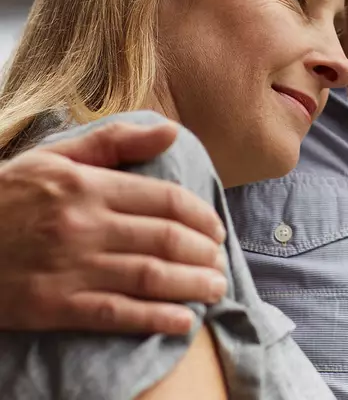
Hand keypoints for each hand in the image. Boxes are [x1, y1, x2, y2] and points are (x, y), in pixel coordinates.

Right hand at [0, 120, 227, 334]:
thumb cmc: (9, 195)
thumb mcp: (58, 156)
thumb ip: (117, 140)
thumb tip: (172, 131)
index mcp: (89, 186)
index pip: (166, 200)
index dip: (201, 216)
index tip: (217, 229)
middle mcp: (85, 225)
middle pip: (165, 239)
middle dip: (204, 253)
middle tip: (221, 262)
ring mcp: (70, 268)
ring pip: (149, 277)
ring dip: (192, 285)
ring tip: (215, 288)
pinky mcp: (54, 306)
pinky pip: (117, 314)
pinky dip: (156, 319)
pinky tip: (184, 321)